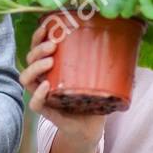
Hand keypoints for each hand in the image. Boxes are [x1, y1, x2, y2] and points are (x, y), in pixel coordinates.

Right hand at [18, 22, 106, 145]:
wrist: (91, 126)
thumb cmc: (92, 98)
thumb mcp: (97, 76)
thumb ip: (105, 61)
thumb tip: (125, 41)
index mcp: (52, 67)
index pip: (38, 48)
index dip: (38, 36)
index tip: (46, 26)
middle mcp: (43, 79)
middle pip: (29, 60)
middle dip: (38, 49)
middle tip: (53, 46)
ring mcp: (42, 95)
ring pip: (26, 79)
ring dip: (35, 68)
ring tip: (50, 62)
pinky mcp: (46, 111)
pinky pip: (34, 103)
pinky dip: (38, 94)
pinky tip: (46, 86)